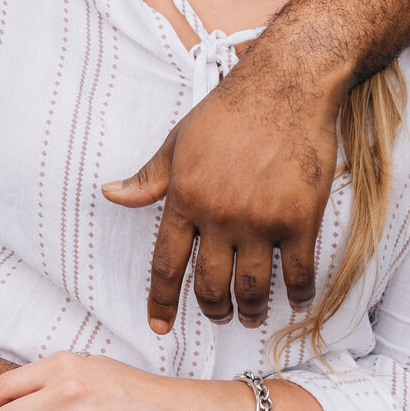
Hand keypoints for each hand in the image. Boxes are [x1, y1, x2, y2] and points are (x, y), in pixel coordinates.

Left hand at [102, 47, 340, 330]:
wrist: (286, 85)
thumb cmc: (229, 110)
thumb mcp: (178, 140)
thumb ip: (148, 178)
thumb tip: (110, 194)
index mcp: (184, 197)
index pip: (166, 264)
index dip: (161, 301)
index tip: (160, 324)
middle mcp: (219, 214)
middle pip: (210, 286)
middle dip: (212, 309)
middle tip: (218, 315)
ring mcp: (261, 219)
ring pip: (252, 287)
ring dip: (251, 309)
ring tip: (251, 313)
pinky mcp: (299, 218)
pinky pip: (299, 272)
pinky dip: (297, 293)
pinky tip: (295, 298)